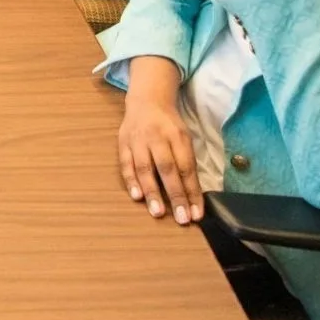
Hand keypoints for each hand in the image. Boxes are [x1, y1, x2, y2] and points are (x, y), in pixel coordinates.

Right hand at [118, 87, 204, 225]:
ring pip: (145, 168)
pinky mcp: (123, 143)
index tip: (197, 214)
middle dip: (175, 195)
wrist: (146, 101)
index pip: (187, 168)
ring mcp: (138, 140)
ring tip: (157, 213)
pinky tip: (136, 196)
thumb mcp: (184, 138)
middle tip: (181, 219)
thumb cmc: (169, 126)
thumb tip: (192, 195)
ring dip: (152, 192)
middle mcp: (157, 138)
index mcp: (177, 136)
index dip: (192, 192)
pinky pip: (126, 164)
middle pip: (167, 169)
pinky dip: (131, 180)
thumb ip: (186, 163)